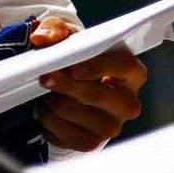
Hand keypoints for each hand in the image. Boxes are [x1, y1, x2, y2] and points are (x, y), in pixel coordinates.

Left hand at [31, 16, 146, 150]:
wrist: (65, 89)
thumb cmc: (74, 60)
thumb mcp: (66, 38)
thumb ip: (55, 30)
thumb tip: (42, 39)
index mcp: (131, 73)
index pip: (125, 67)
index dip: (99, 67)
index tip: (74, 68)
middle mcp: (128, 102)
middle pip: (99, 95)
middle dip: (67, 85)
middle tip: (45, 77)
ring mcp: (112, 125)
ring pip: (78, 113)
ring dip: (54, 101)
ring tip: (45, 92)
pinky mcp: (93, 142)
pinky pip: (66, 134)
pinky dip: (50, 120)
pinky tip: (47, 110)